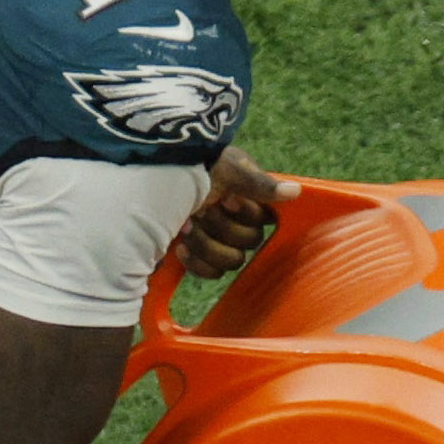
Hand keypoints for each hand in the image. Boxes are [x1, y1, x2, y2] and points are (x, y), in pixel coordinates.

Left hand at [178, 147, 294, 277]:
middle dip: (221, 227)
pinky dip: (196, 262)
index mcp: (247, 197)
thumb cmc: (189, 169)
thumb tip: (295, 192)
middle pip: (249, 242)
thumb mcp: (225, 170)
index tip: (225, 199)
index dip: (246, 214)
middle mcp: (236, 219)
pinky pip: (212, 273)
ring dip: (207, 244)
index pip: (265, 220)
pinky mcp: (200, 257)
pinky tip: (181, 247)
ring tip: (187, 226)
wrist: (147, 182)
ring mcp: (218, 240)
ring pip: (232, 261)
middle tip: (200, 209)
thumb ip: (260, 184)